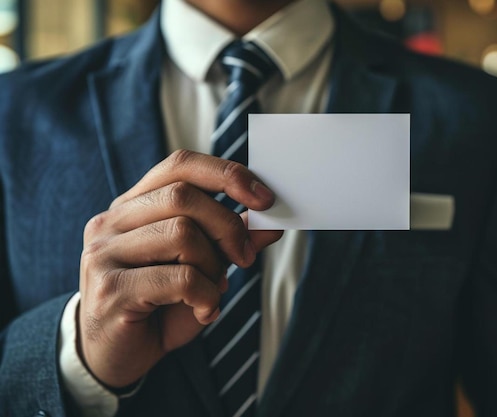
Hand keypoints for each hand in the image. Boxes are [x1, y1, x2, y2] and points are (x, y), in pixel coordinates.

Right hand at [78, 150, 282, 387]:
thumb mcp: (203, 269)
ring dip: (213, 267)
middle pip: (184, 196)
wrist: (116, 357)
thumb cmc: (160, 307)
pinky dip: (206, 295)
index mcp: (133, 206)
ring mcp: (104, 253)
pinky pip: (180, 278)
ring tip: (211, 292)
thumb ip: (230, 242)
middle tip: (245, 257)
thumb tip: (272, 223)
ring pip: (181, 233)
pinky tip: (203, 311)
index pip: (180, 165)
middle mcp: (112, 221)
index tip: (265, 198)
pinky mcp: (109, 288)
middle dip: (228, 226)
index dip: (226, 174)